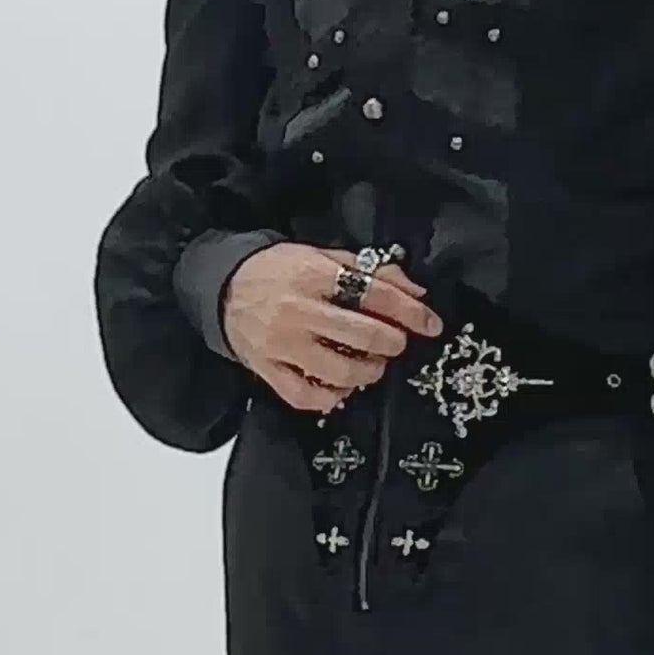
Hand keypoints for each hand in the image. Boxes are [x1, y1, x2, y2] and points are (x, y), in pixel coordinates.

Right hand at [221, 243, 442, 411]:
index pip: (375, 294)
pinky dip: (331, 397)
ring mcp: (282, 344)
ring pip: (340, 371)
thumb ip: (370, 271)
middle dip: (392, 343)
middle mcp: (298, 310)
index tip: (430, 324)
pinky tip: (340, 387)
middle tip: (396, 343)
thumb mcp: (323, 257)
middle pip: (363, 335)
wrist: (223, 287)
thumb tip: (415, 291)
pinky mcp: (268, 370)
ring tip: (372, 364)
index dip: (410, 312)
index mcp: (314, 275)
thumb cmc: (279, 271)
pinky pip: (306, 396)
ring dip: (368, 372)